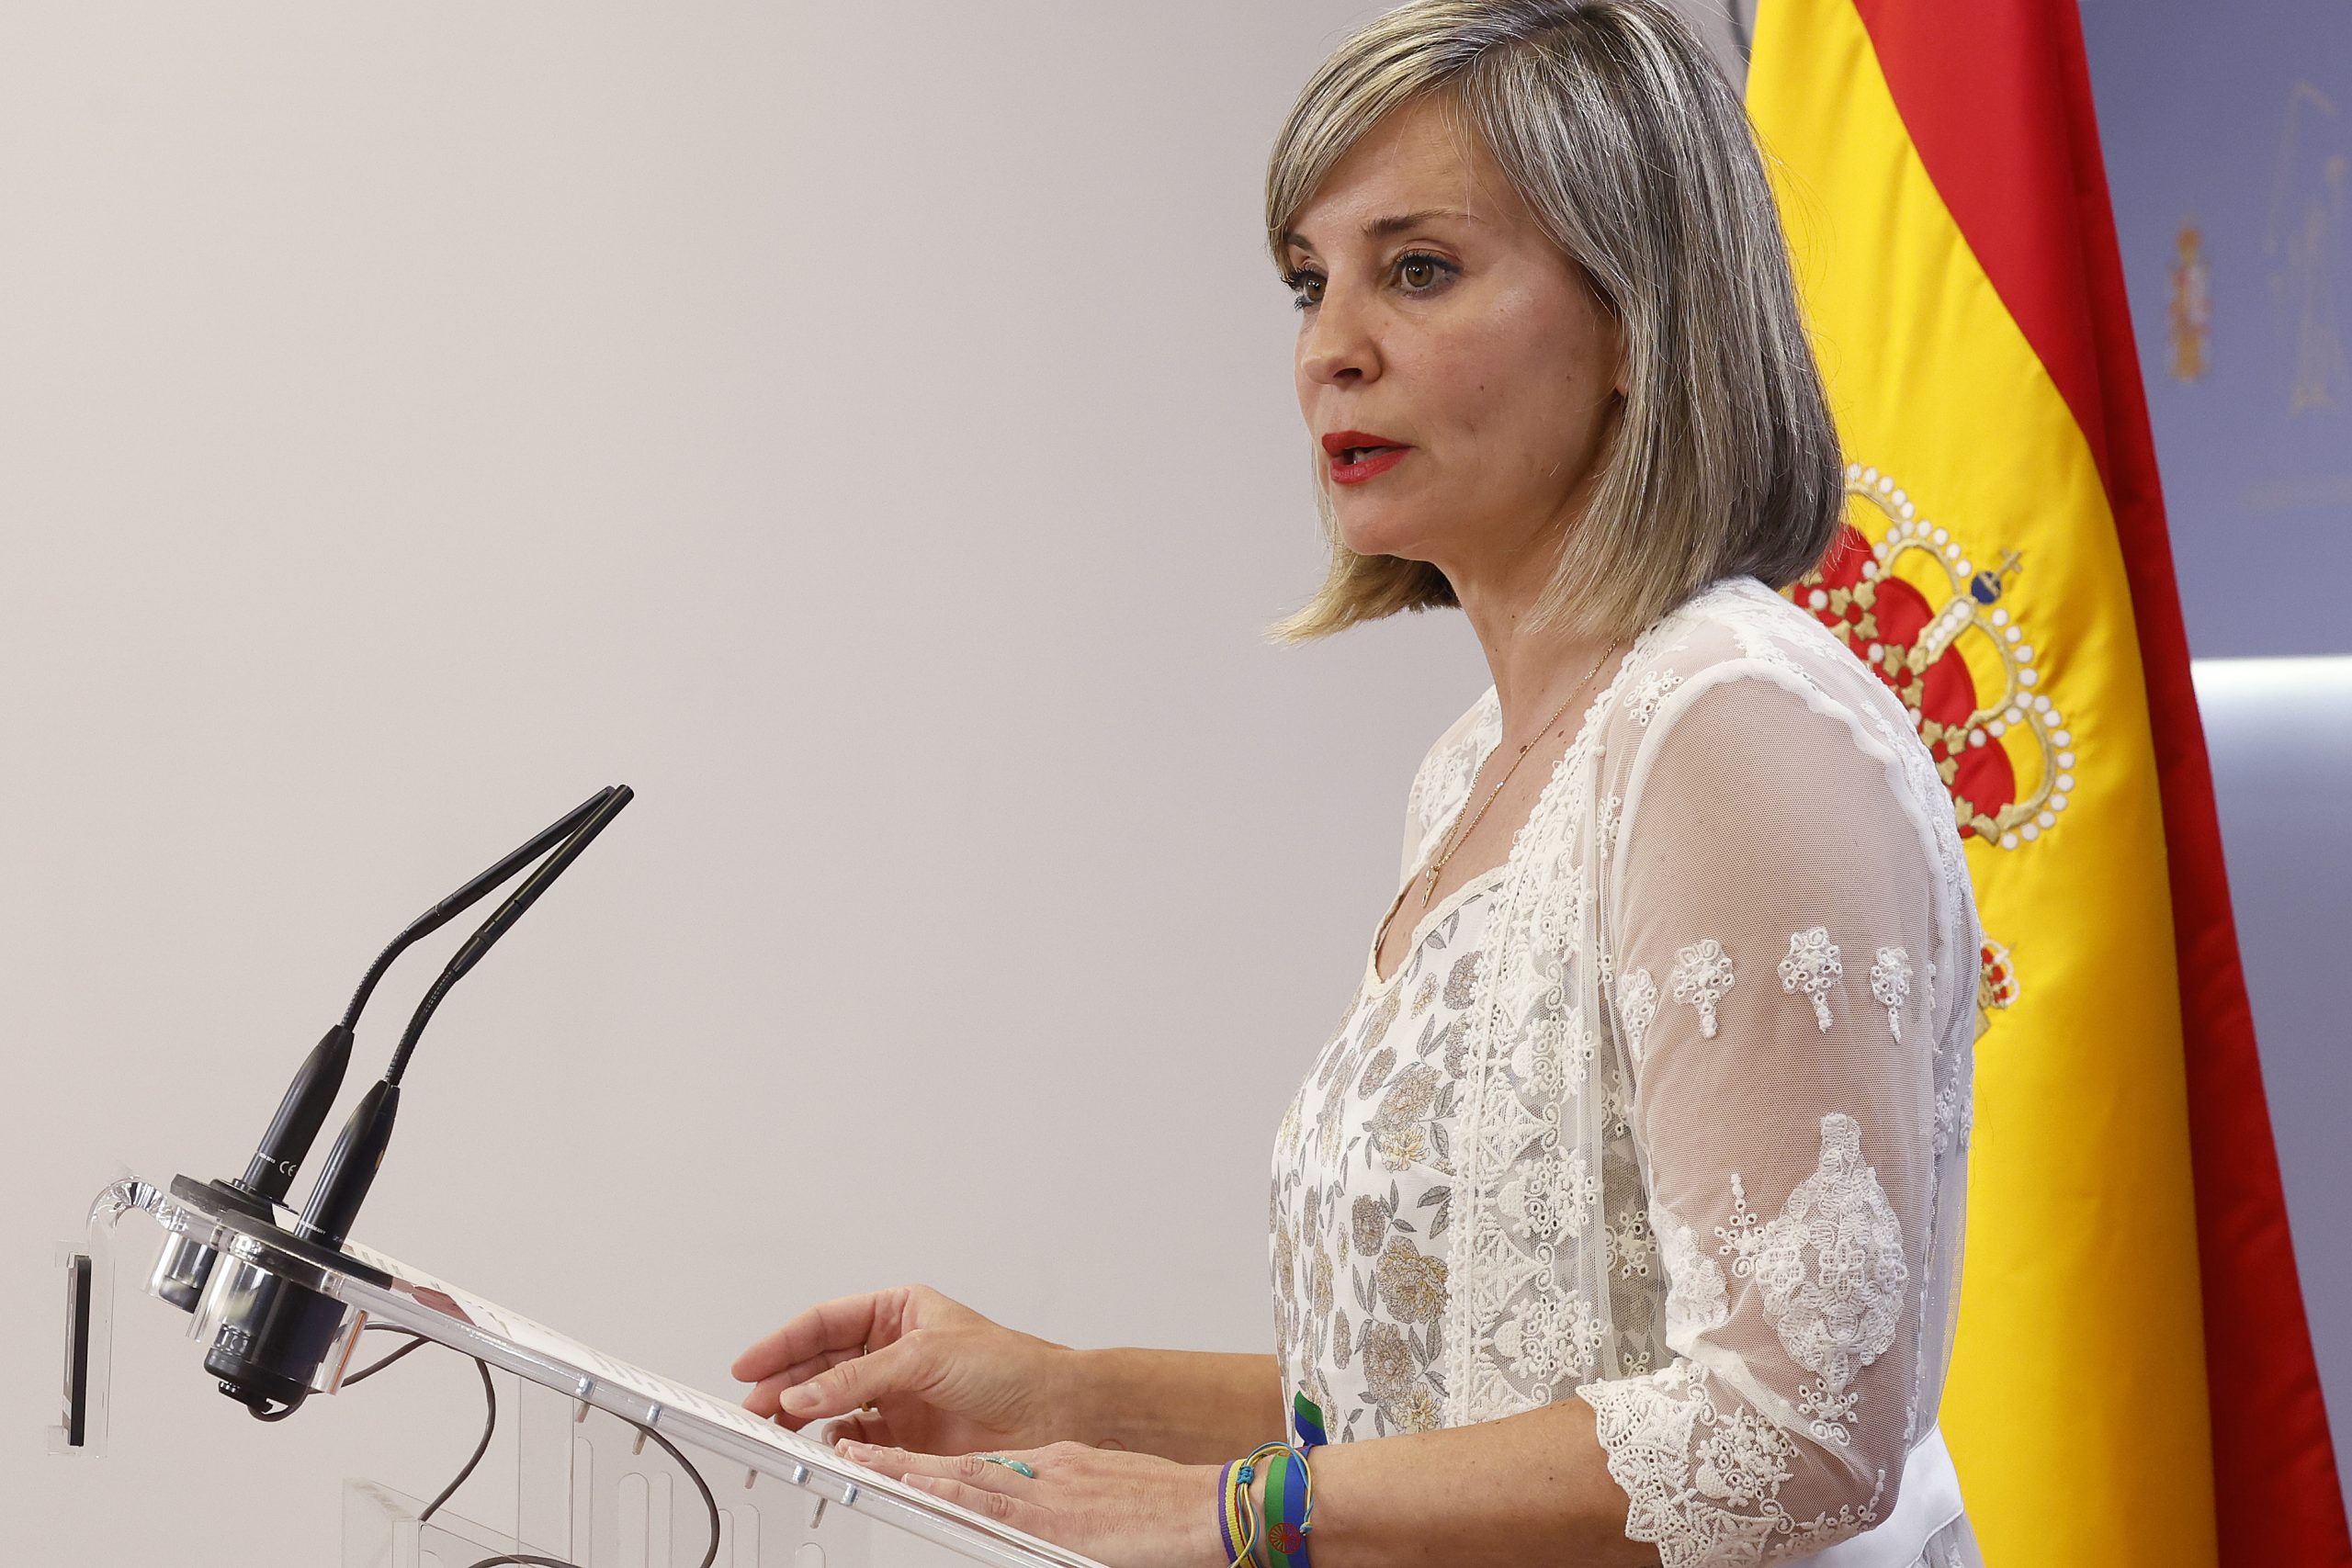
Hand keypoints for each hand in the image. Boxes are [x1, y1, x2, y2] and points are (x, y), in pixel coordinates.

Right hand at [731, 1284, 1083, 1454]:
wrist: (1054, 1411)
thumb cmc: (1010, 1365)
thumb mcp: (926, 1356)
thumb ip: (859, 1376)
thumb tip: (805, 1392)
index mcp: (898, 1312)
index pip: (825, 1323)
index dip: (782, 1343)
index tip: (749, 1365)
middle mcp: (892, 1351)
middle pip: (820, 1366)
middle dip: (784, 1384)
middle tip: (754, 1407)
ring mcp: (896, 1393)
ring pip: (832, 1403)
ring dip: (804, 1416)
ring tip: (779, 1430)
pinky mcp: (905, 1434)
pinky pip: (856, 1439)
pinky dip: (836, 1445)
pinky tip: (827, 1447)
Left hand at [839, 1438, 1226, 1567]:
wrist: (1215, 1507)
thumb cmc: (1179, 1510)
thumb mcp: (1117, 1499)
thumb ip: (1078, 1508)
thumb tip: (1063, 1528)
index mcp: (1061, 1467)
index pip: (984, 1465)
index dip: (936, 1464)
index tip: (900, 1460)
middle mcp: (1046, 1470)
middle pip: (959, 1464)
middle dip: (901, 1458)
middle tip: (852, 1449)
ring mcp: (1047, 1492)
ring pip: (960, 1477)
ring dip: (905, 1470)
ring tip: (857, 1459)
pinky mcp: (1055, 1518)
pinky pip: (988, 1504)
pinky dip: (946, 1494)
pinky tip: (914, 1487)